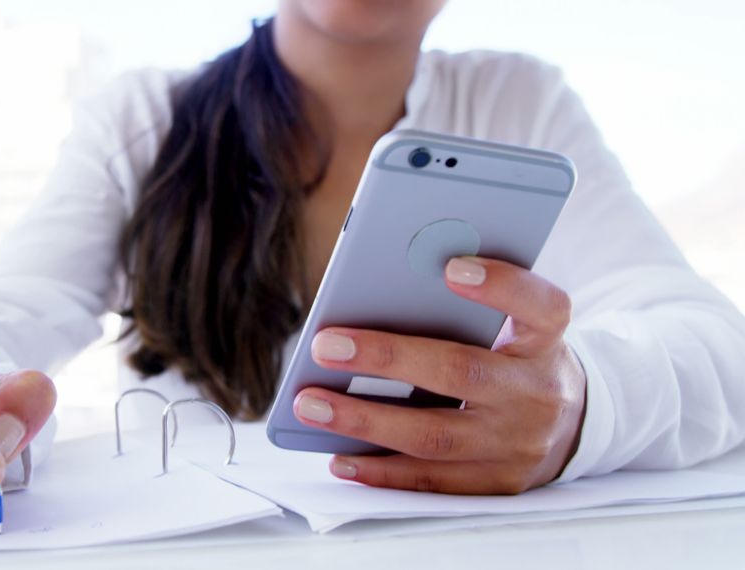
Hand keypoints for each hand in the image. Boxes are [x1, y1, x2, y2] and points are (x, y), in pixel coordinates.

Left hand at [293, 256, 585, 493]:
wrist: (571, 429)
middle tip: (324, 346)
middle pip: (461, 373)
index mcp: (545, 341)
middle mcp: (537, 393)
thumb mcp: (514, 327)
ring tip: (310, 404)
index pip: (541, 306)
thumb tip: (379, 292)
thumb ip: (469, 309)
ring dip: (364, 421)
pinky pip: (432, 481)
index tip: (451, 268)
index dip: (501, 287)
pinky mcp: (497, 484)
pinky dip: (381, 471)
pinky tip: (340, 457)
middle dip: (385, 360)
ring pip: (435, 436)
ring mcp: (519, 446)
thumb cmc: (517, 361)